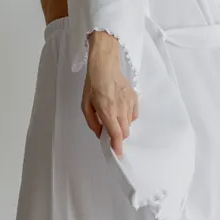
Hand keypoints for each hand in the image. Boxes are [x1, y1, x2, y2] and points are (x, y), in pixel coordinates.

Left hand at [82, 31, 138, 156]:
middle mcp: (120, 109)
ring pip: (129, 124)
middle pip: (124, 132)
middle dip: (118, 137)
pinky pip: (134, 115)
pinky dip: (128, 118)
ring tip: (113, 117)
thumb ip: (92, 122)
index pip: (116, 134)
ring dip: (121, 127)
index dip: (117, 146)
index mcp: (107, 111)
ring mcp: (129, 103)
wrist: (105, 65)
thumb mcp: (85, 104)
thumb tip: (100, 133)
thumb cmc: (93, 84)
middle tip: (109, 132)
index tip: (118, 154)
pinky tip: (120, 111)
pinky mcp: (134, 98)